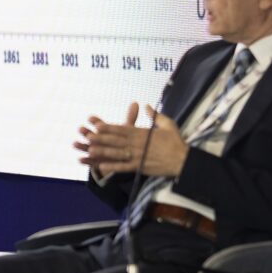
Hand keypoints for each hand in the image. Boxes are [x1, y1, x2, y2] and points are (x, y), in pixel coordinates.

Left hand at [74, 103, 189, 176]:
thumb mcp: (168, 124)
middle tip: (88, 136)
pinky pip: (124, 167)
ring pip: (118, 153)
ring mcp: (138, 156)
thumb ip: (155, 115)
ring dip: (104, 152)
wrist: (183, 159)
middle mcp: (138, 144)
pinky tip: (102, 167)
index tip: (97, 125)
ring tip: (91, 150)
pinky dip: (113, 167)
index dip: (109, 127)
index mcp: (143, 133)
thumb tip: (147, 105)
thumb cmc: (176, 141)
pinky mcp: (140, 167)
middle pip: (117, 140)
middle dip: (102, 138)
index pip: (123, 129)